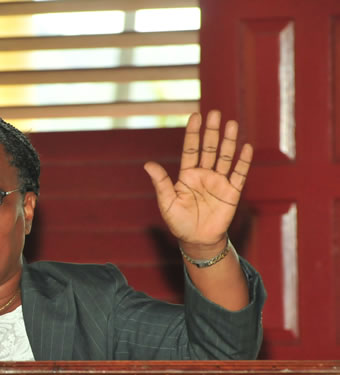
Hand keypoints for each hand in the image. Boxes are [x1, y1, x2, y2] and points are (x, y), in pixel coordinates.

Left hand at [144, 110, 253, 248]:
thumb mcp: (166, 203)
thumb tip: (148, 164)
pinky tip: (246, 147)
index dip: (193, 133)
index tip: (195, 115)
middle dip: (211, 131)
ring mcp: (219, 182)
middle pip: (209, 148)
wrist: (197, 240)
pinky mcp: (232, 192)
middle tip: (214, 113)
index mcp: (187, 175)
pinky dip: (243, 161)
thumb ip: (161, 183)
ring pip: (225, 157)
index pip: (190, 149)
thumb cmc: (179, 222)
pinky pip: (239, 174)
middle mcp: (204, 174)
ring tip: (231, 124)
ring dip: (228, 141)